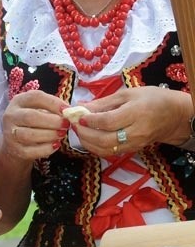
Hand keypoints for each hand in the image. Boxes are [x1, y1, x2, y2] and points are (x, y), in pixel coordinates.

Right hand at [4, 90, 69, 160]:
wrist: (15, 144)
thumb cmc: (32, 123)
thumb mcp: (38, 110)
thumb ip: (52, 109)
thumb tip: (70, 112)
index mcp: (18, 101)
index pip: (35, 97)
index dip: (53, 103)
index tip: (68, 110)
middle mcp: (11, 116)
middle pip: (31, 116)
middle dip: (52, 121)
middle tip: (66, 124)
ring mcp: (10, 134)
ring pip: (29, 135)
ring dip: (50, 135)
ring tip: (61, 134)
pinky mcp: (15, 150)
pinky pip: (31, 151)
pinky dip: (46, 148)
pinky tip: (55, 145)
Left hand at [72, 86, 191, 156]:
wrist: (174, 115)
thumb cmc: (151, 99)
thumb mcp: (127, 94)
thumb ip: (103, 102)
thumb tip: (81, 107)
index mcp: (136, 113)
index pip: (108, 122)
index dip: (90, 120)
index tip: (77, 115)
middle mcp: (136, 132)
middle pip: (106, 139)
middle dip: (85, 133)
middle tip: (73, 125)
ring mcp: (136, 144)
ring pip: (107, 149)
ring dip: (88, 142)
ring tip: (78, 131)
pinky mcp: (133, 150)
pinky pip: (111, 152)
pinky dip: (96, 147)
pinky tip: (88, 139)